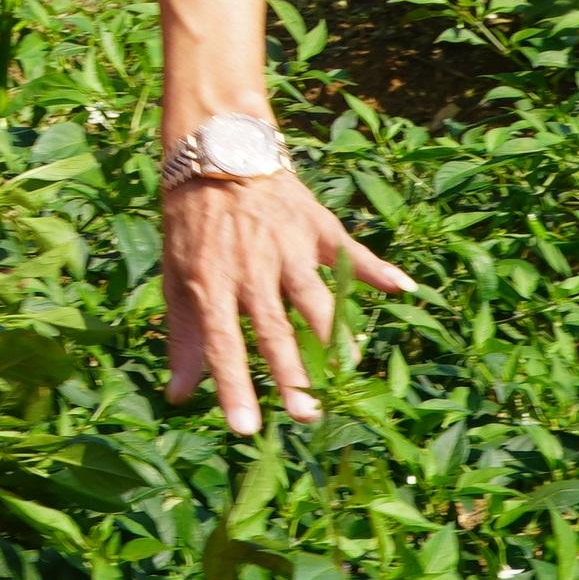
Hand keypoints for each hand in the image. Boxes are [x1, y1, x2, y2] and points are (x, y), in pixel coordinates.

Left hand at [164, 171, 412, 435]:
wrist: (217, 150)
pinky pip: (351, 252)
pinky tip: (403, 288)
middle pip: (275, 329)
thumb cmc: (192, 222)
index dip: (234, 387)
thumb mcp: (175, 275)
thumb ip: (182, 336)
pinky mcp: (317, 226)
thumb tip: (178, 396)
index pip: (223, 344)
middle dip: (292, 374)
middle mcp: (253, 267)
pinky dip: (378, 268)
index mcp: (212, 281)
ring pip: (317, 298)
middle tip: (308, 415)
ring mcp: (289, 246)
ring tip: (348, 374)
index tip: (246, 429)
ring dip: (334, 337)